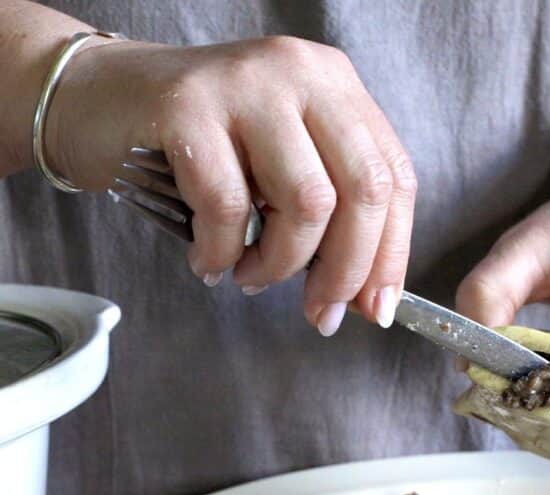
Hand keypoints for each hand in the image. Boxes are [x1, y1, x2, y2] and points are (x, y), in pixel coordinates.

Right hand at [48, 36, 416, 333]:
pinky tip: (210, 262)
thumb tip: (366, 299)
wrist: (103, 100)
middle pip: (364, 189)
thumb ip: (329, 222)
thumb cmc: (202, 149)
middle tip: (319, 311)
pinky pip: (230, 206)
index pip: (394, 178)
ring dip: (281, 263)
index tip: (374, 307)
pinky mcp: (188, 106)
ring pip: (308, 200)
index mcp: (336, 89)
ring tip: (251, 276)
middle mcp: (302, 75)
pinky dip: (223, 252)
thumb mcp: (281, 173)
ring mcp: (247, 85)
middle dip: (346, 270)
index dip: (391, 254)